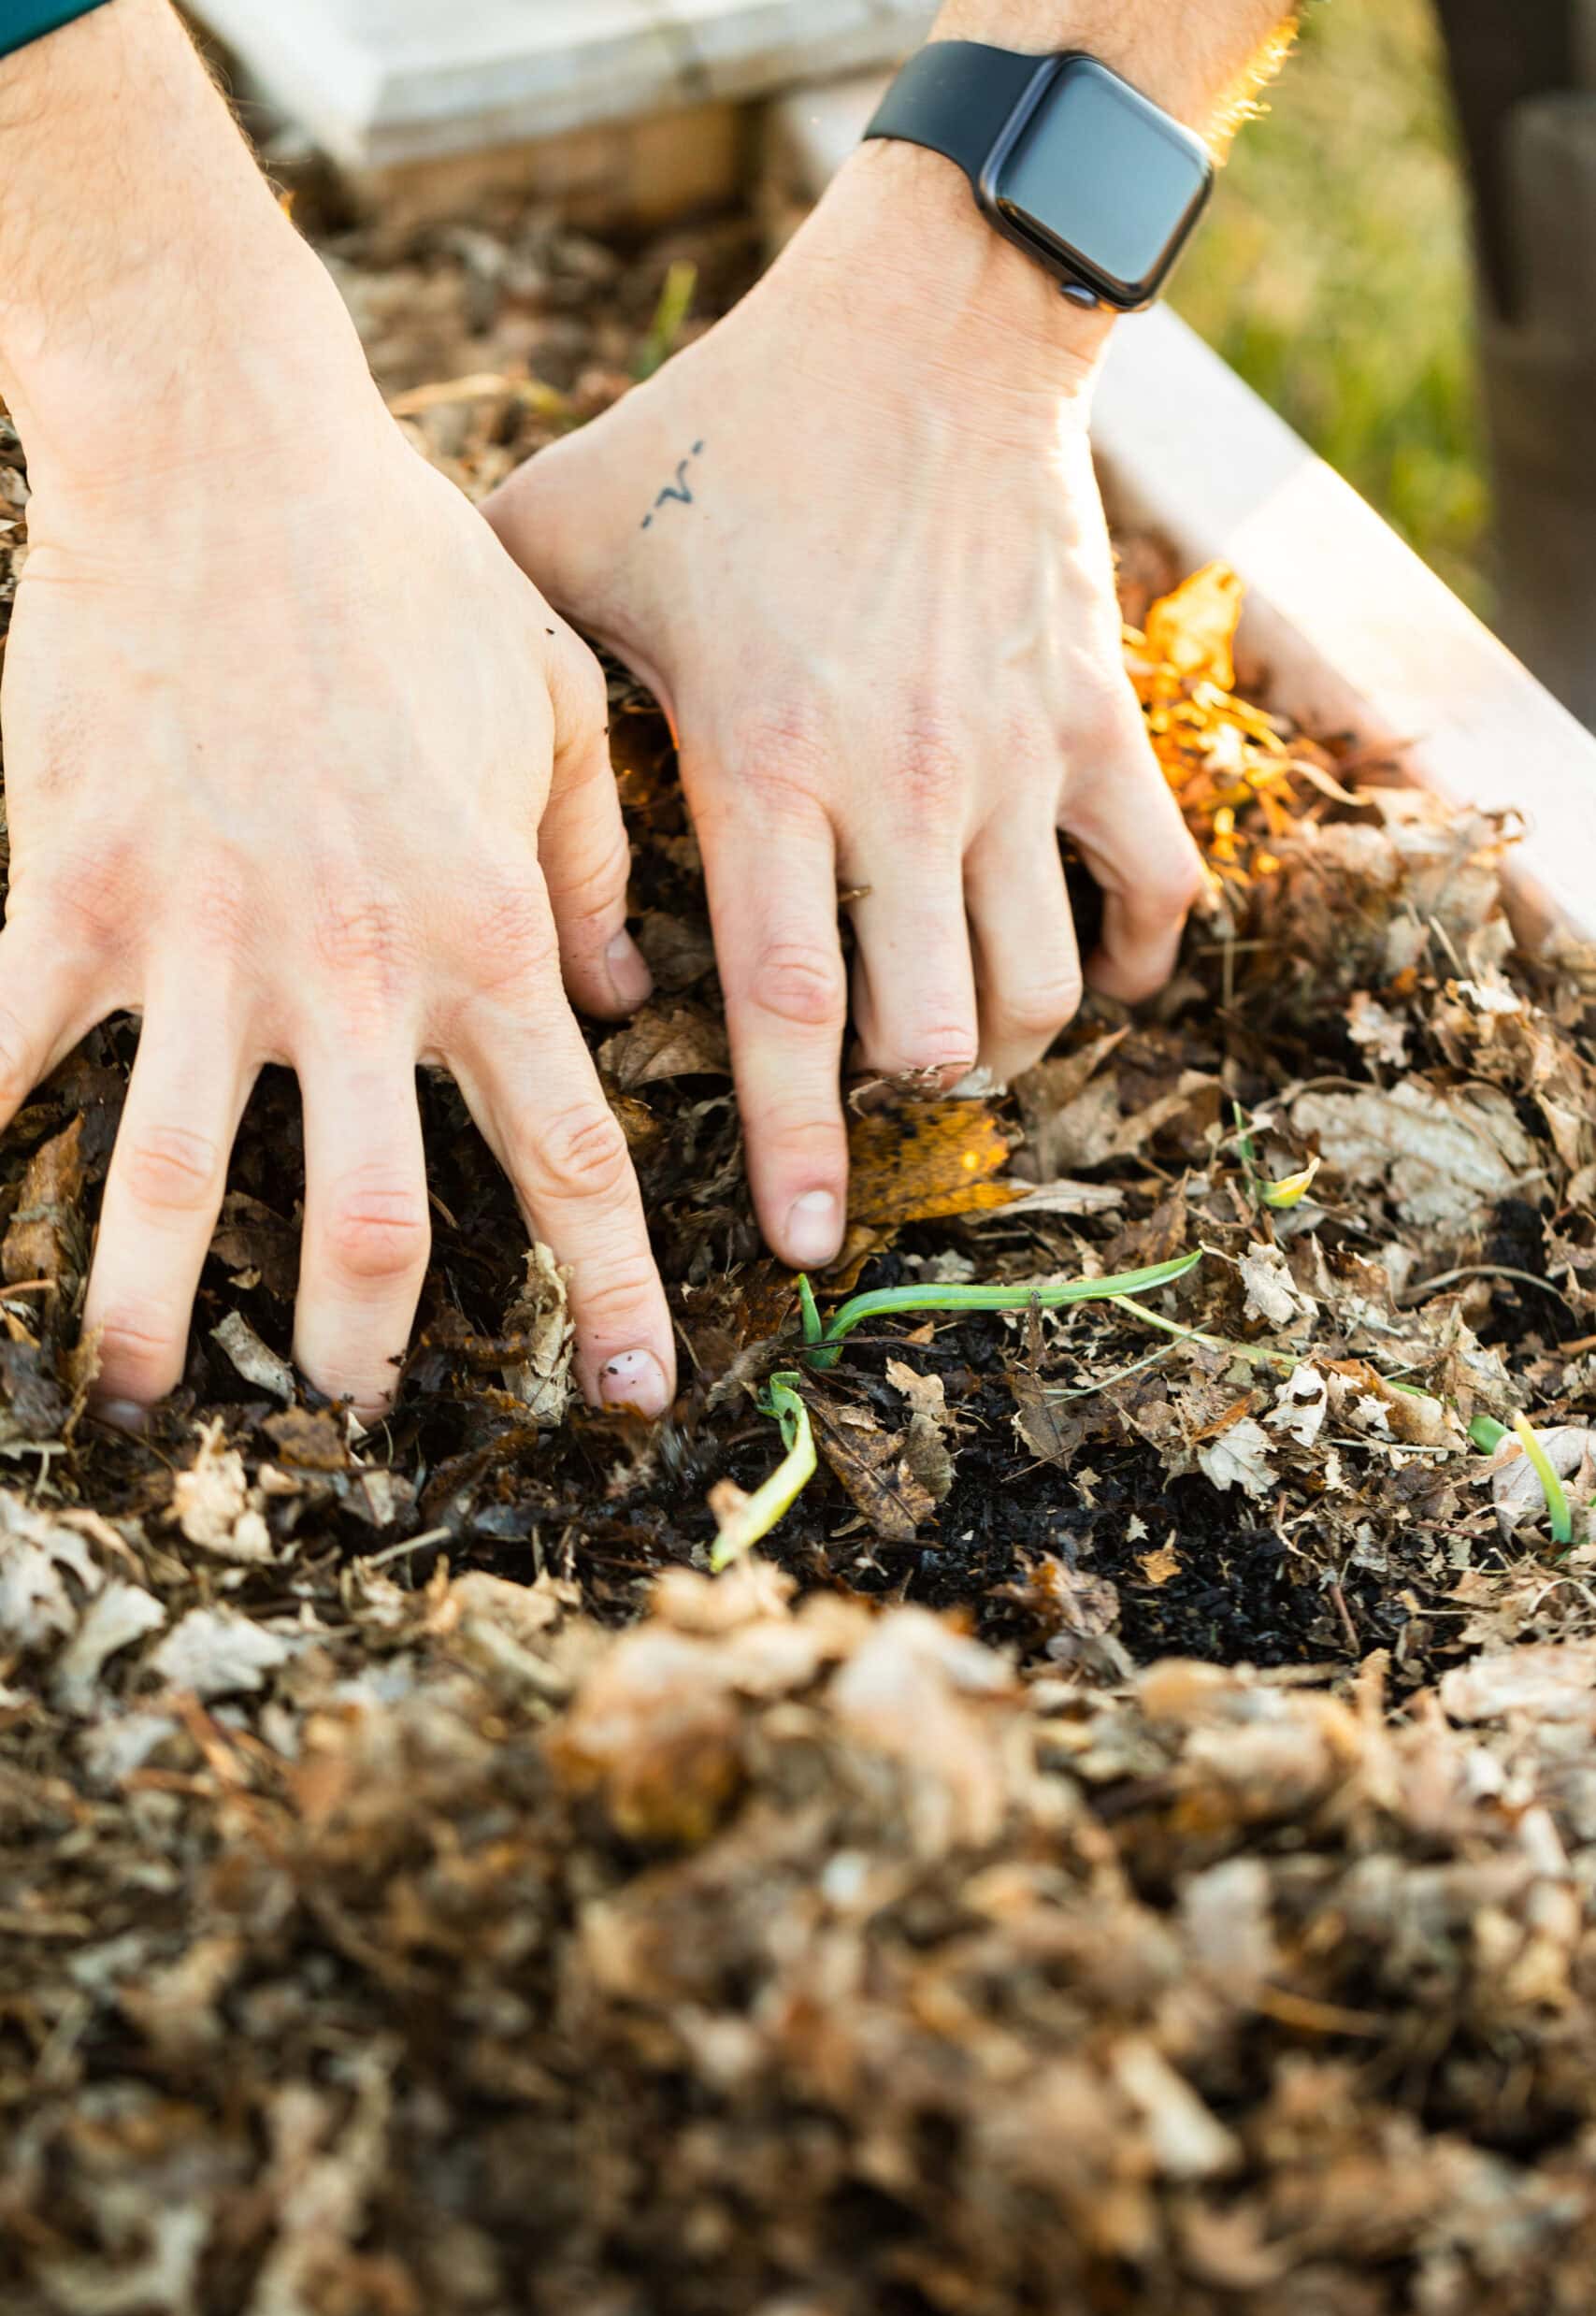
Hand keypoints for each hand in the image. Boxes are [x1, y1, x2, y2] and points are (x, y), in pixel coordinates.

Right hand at [3, 391, 673, 1424]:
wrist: (223, 445)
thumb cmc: (403, 568)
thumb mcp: (552, 704)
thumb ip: (590, 871)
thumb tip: (624, 1003)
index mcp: (485, 931)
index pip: (568, 1153)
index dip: (609, 1288)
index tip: (633, 1390)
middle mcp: (351, 967)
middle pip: (370, 1219)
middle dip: (365, 1340)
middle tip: (354, 1403)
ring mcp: (198, 939)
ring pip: (177, 1179)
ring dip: (156, 1304)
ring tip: (144, 1389)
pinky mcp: (66, 890)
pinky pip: (3, 1050)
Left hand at [484, 141, 1204, 1271]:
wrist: (925, 323)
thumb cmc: (724, 436)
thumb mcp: (568, 537)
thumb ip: (519, 704)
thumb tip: (510, 884)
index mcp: (765, 762)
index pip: (786, 1008)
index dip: (793, 1146)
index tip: (802, 1249)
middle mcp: (903, 786)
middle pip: (930, 1027)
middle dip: (896, 1099)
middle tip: (861, 1092)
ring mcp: (1017, 758)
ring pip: (1040, 986)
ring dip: (1001, 1043)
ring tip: (953, 1032)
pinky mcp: (1099, 720)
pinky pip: (1155, 888)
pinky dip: (1132, 959)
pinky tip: (1089, 969)